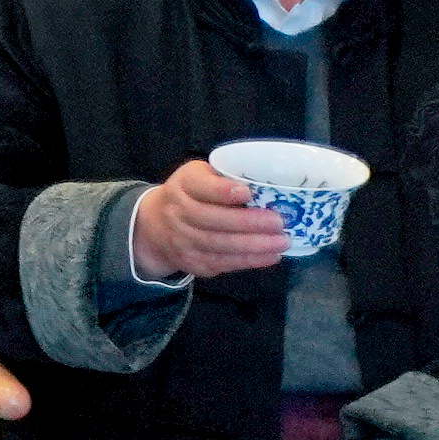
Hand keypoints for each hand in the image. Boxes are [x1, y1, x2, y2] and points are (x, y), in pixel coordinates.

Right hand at [129, 158, 295, 283]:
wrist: (157, 226)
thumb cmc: (191, 196)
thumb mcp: (199, 177)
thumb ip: (225, 179)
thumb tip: (268, 189)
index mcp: (183, 185)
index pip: (200, 187)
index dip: (222, 191)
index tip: (247, 192)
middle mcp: (177, 212)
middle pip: (211, 219)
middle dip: (248, 222)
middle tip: (279, 222)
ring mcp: (182, 240)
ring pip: (219, 244)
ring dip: (254, 245)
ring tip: (282, 242)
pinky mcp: (192, 262)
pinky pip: (223, 262)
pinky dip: (249, 260)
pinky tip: (270, 256)